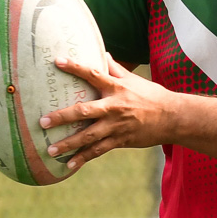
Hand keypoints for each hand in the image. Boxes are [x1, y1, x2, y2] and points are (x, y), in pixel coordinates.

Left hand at [41, 53, 175, 172]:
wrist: (173, 118)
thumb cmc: (153, 95)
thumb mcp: (135, 79)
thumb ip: (116, 68)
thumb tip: (102, 53)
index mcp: (116, 88)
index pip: (93, 74)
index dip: (75, 67)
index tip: (58, 61)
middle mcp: (114, 107)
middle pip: (84, 111)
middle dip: (63, 117)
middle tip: (43, 122)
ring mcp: (117, 126)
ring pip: (89, 137)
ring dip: (69, 144)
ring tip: (50, 150)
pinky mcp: (120, 141)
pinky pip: (99, 151)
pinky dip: (84, 158)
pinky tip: (69, 164)